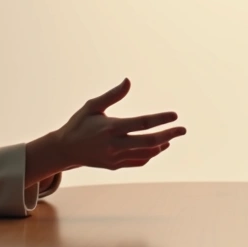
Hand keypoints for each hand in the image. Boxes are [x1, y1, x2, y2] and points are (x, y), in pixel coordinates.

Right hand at [53, 78, 185, 170]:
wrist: (65, 150)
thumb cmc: (79, 123)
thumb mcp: (92, 106)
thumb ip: (112, 95)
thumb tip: (128, 81)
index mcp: (110, 128)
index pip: (142, 123)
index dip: (160, 119)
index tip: (175, 115)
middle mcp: (114, 145)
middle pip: (149, 142)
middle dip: (169, 135)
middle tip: (183, 129)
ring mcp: (115, 158)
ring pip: (146, 153)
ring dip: (161, 145)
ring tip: (171, 137)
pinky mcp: (115, 165)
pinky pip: (138, 161)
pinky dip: (150, 154)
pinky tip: (158, 147)